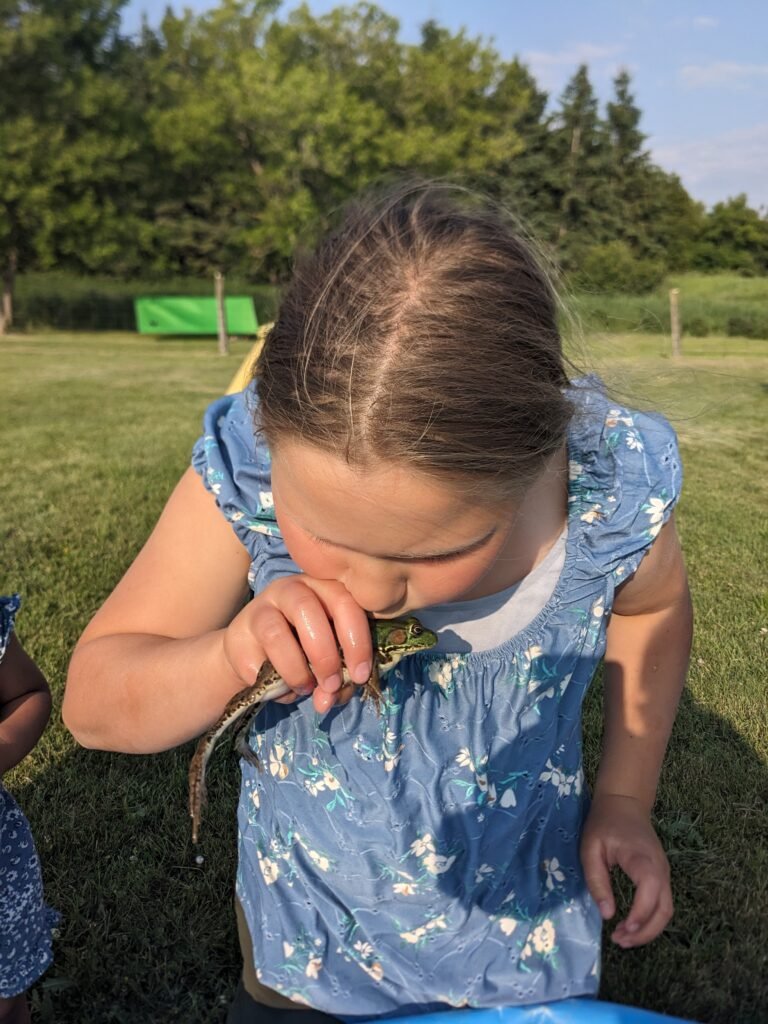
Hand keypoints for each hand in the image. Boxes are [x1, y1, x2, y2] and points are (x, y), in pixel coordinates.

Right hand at [222, 576, 372, 712]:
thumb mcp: (329, 663)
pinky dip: (270, 683)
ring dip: (295, 670)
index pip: (345, 603)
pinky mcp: (237, 633)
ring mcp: (260, 607)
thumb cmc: (304, 653)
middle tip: (331, 684)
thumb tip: (327, 700)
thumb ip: (338, 679)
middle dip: (325, 654)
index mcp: (323, 589)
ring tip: (304, 688)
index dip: (357, 641)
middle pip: (309, 610)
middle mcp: (291, 589)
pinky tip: (279, 687)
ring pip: (276, 634)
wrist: (256, 658)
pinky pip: (254, 661)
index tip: (360, 676)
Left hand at [581, 793, 672, 947]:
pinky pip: (662, 903)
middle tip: (619, 940)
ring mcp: (664, 872)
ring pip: (667, 910)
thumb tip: (607, 914)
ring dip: (648, 929)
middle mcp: (660, 868)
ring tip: (623, 938)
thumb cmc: (603, 824)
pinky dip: (650, 919)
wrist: (624, 803)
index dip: (640, 915)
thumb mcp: (590, 849)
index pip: (650, 891)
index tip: (621, 929)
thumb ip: (597, 881)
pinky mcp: (661, 876)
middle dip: (644, 931)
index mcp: (642, 858)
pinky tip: (632, 925)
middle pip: (665, 909)